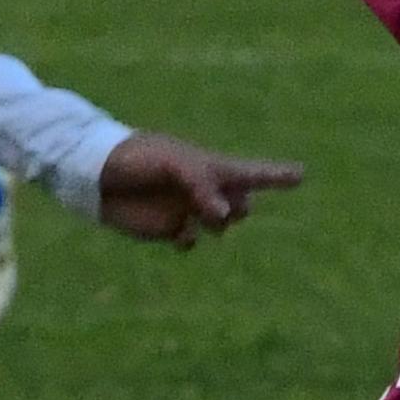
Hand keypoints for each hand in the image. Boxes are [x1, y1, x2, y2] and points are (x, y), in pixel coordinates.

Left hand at [94, 130, 299, 242]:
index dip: (278, 175)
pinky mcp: (167, 230)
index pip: (251, 172)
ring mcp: (187, 211)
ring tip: (198, 216)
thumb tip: (225, 216)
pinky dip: (189, 240)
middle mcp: (203, 190)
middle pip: (242, 205)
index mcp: (210, 166)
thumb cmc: (137, 157)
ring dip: (216, 224)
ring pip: (220, 225)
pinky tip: (179, 234)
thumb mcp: (173, 162)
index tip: (303, 174)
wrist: (96, 175)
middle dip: (238, 206)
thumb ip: (201, 185)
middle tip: (220, 205)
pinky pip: (191, 241)